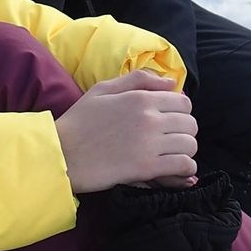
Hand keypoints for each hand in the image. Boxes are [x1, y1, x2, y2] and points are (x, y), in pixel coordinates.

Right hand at [55, 69, 197, 193]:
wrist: (60, 154)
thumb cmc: (79, 121)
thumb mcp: (103, 89)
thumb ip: (139, 80)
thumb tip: (171, 82)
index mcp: (140, 98)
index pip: (183, 102)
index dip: (180, 112)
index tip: (170, 121)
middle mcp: (149, 118)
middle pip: (190, 124)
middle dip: (184, 132)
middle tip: (170, 140)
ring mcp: (149, 143)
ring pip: (190, 145)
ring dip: (185, 151)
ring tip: (172, 155)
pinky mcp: (146, 167)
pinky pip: (183, 166)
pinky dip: (185, 169)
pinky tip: (176, 171)